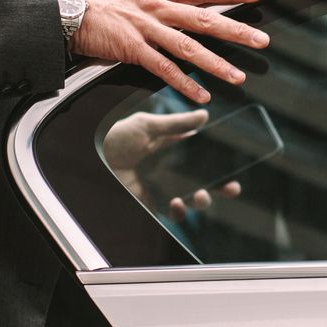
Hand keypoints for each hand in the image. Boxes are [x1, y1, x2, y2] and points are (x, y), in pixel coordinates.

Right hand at [68, 0, 269, 102]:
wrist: (62, 9)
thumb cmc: (94, 7)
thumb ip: (156, 7)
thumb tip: (177, 13)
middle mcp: (155, 8)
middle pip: (204, 18)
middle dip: (236, 30)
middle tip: (261, 40)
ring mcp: (144, 28)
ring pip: (188, 46)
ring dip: (216, 63)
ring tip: (238, 77)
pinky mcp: (130, 48)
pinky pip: (163, 68)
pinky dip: (184, 83)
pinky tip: (202, 95)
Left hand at [100, 110, 242, 217]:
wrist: (91, 156)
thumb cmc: (115, 135)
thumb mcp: (147, 124)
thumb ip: (176, 123)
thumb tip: (204, 115)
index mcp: (174, 148)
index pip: (204, 156)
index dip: (222, 163)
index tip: (235, 169)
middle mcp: (172, 168)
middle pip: (205, 180)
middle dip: (221, 187)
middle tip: (230, 188)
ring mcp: (162, 186)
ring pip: (193, 199)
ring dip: (202, 200)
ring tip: (200, 195)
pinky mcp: (152, 201)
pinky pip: (172, 212)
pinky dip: (179, 211)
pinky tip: (176, 203)